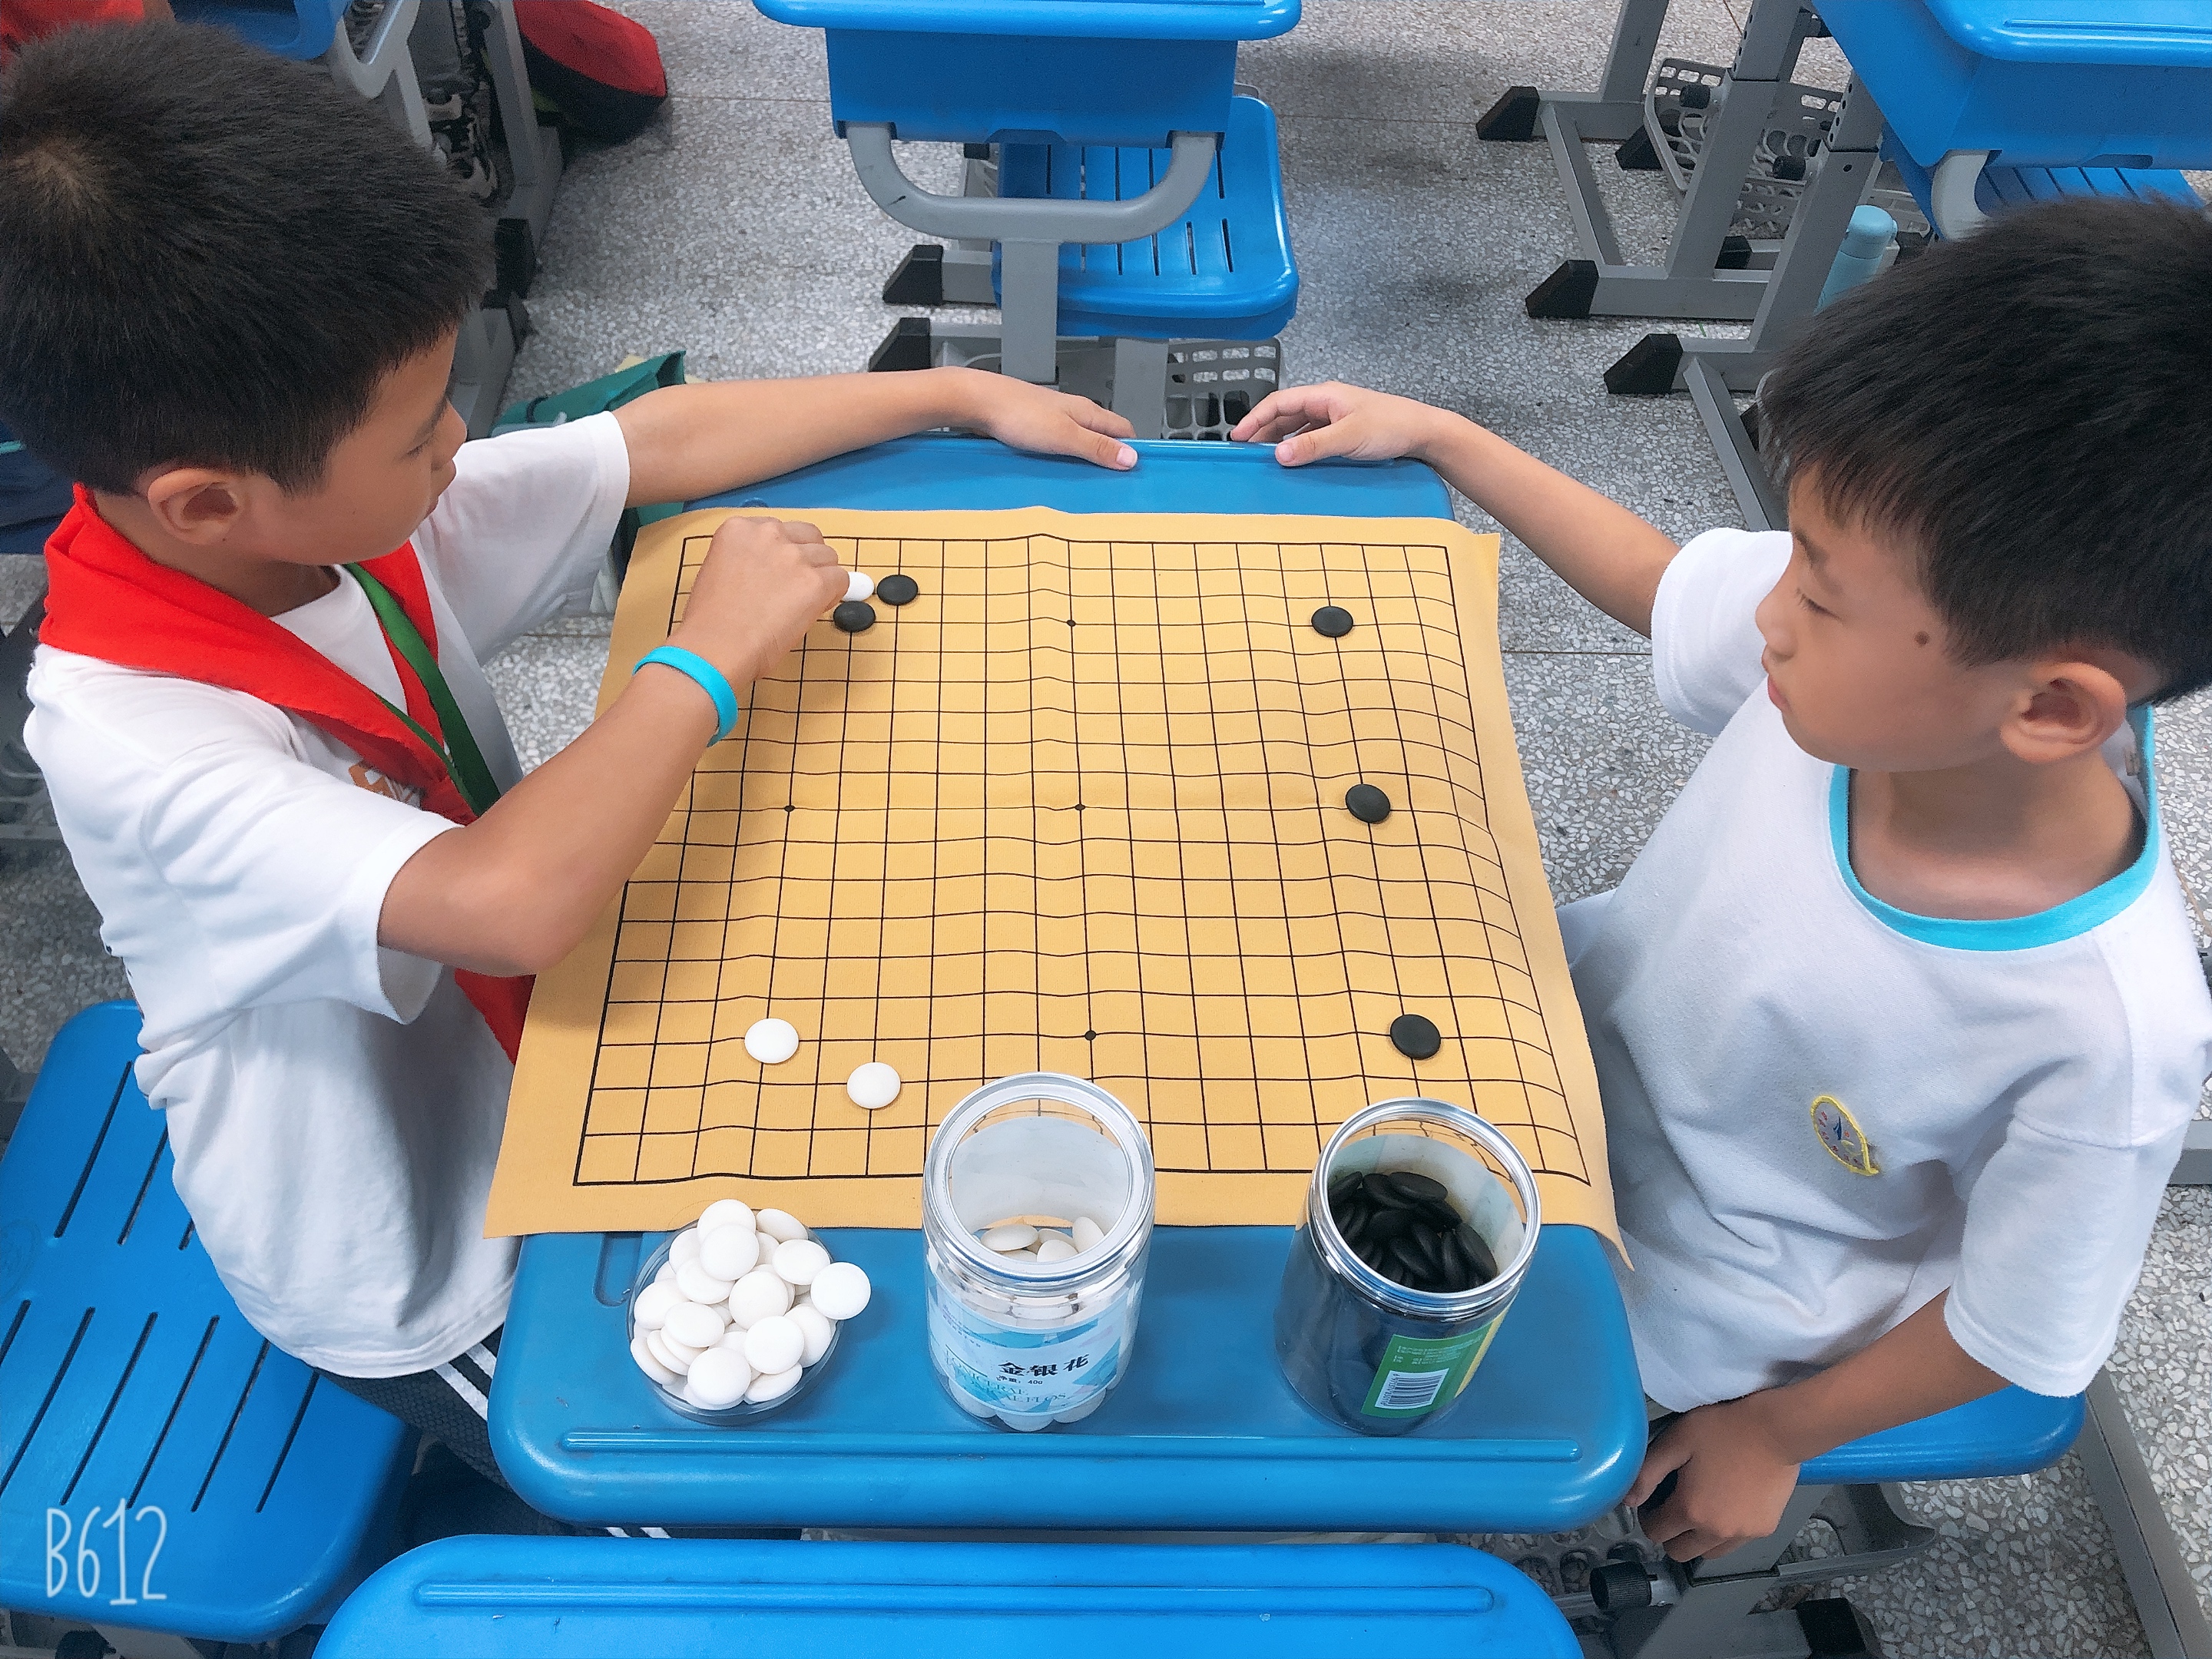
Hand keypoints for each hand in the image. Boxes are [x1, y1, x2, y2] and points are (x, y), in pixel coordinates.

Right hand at [668, 514, 845, 687]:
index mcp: (739, 528)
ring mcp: (793, 556)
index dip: (786, 552)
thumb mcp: (719, 569)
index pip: (782, 529)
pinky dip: (833, 596)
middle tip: (797, 587)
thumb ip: (750, 559)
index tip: (781, 573)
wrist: (716, 646)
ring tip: (802, 604)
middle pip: (810, 538)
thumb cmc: (711, 621)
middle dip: (809, 560)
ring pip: (829, 558)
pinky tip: (814, 610)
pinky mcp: (814, 582)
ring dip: (822, 578)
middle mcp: (768, 533)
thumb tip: (778, 570)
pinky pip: (842, 580)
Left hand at [948, 370, 1137, 469]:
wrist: (978, 401)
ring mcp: (1054, 419)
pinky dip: (1065, 459)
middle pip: (1103, 436)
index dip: (1132, 449)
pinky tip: (1058, 471)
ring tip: (1087, 482)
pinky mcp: (1035, 427)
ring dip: (1087, 460)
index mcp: (1087, 411)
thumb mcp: (1065, 436)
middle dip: (1110, 458)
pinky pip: (1060, 445)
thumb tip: (1131, 458)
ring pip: (1081, 441)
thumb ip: (1097, 447)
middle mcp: (1074, 412)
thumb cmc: (1018, 414)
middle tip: (1112, 485)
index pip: (1123, 429)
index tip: (1136, 473)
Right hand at [1229, 381, 1454, 465]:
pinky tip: (1293, 462)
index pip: (1279, 402)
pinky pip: (1311, 438)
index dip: (1255, 418)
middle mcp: (1327, 403)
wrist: (1423, 433)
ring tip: (1263, 459)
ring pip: (1297, 428)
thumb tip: (1279, 455)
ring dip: (1280, 442)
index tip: (1238, 436)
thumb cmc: (1391, 426)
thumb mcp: (1348, 437)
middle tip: (1245, 452)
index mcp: (1324, 395)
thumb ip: (1312, 446)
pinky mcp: (1343, 432)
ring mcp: (1335, 417)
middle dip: (1263, 431)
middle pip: (1285, 415)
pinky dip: (1297, 448)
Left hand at [1630, 1396, 1803, 1561]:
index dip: (1648, 1516)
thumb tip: (1628, 1500)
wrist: (1776, 1430)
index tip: (1654, 1499)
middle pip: (1679, 1552)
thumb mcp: (1676, 1441)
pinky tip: (1727, 1504)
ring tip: (1702, 1506)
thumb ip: (1647, 1473)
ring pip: (1708, 1553)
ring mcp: (1743, 1534)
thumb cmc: (1723, 1429)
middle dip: (1670, 1533)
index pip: (1655, 1533)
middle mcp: (1716, 1531)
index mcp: (1690, 1510)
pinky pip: (1735, 1543)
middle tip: (1674, 1505)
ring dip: (1697, 1538)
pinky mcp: (1764, 1529)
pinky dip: (1725, 1533)